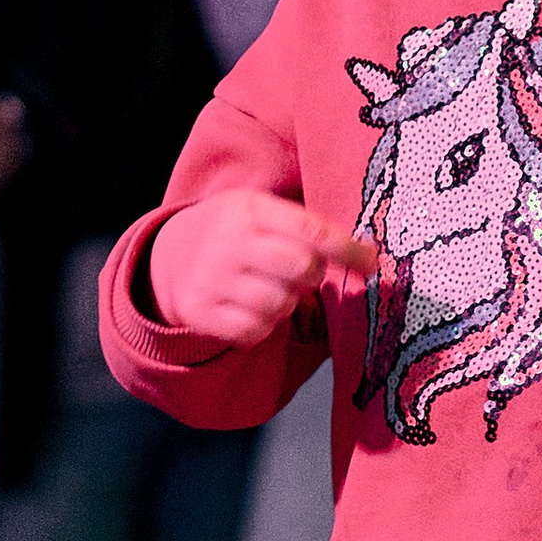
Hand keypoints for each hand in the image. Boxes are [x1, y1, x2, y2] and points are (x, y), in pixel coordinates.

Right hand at [144, 189, 378, 348]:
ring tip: (271, 286)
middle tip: (302, 273)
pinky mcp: (201, 312)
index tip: (371, 262)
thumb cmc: (235, 231)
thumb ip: (305, 227)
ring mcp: (212, 279)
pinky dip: (264, 324)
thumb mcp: (261, 210)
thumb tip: (368, 255)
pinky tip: (253, 306)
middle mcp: (229, 243)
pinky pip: (256, 330)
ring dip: (287, 301)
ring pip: (281, 304)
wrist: (170, 254)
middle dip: (312, 275)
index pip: (311, 230)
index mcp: (250, 210)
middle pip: (302, 269)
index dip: (348, 250)